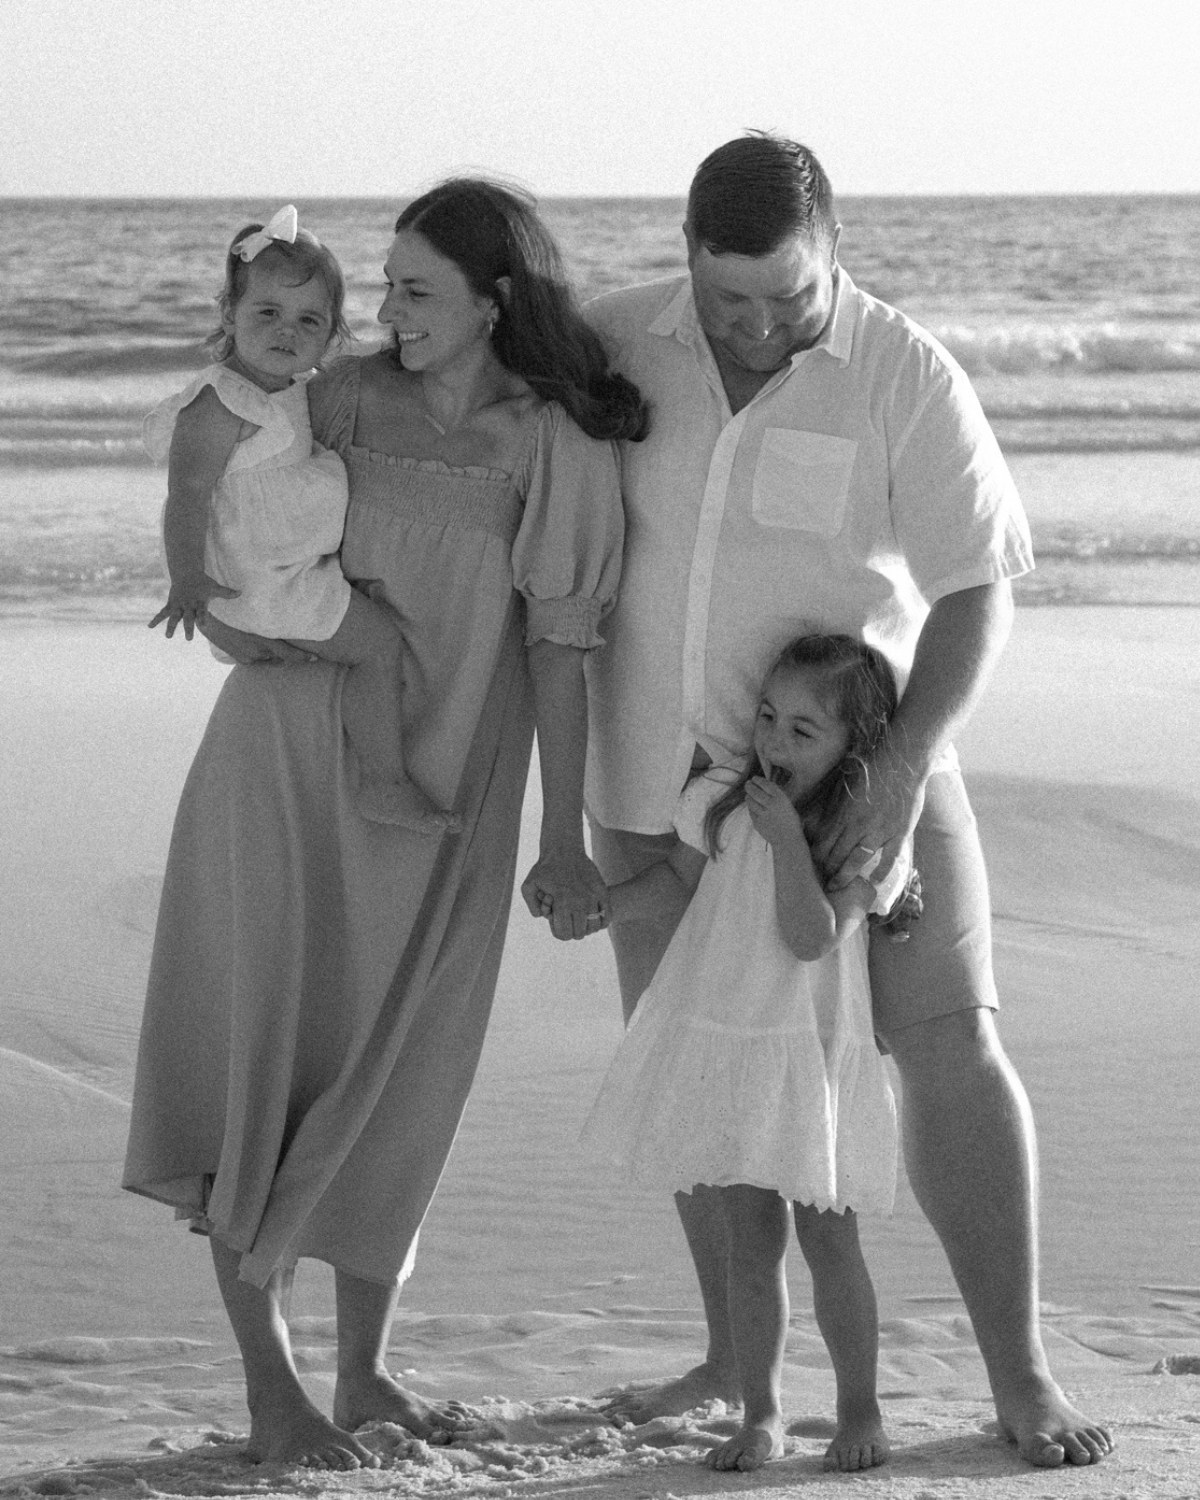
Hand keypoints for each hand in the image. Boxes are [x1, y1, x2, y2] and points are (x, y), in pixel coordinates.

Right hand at [149, 572, 238, 640]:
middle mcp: (188, 604)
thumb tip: (240, 592)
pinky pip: (162, 613)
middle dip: (188, 627)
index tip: (204, 625)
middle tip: (189, 638)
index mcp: (199, 601)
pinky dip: (156, 619)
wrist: (186, 573)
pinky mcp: (170, 604)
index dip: (203, 617)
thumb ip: (226, 592)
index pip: (202, 611)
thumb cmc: (203, 583)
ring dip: (171, 626)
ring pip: (173, 617)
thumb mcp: (214, 587)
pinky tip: (149, 627)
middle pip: (188, 617)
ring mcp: (178, 605)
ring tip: (168, 637)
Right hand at [197, 616, 318, 665]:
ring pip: (268, 657)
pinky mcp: (241, 659)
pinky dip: (259, 652)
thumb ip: (270, 619)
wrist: (206, 617)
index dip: (303, 657)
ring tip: (264, 636)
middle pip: (279, 657)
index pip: (288, 654)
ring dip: (270, 651)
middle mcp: (258, 652)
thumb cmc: (232, 608)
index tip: (315, 658)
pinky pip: (257, 658)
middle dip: (286, 652)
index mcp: (263, 639)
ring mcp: (248, 657)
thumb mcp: (253, 612)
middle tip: (292, 644)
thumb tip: (284, 619)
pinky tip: (252, 640)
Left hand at [520, 846, 608, 940]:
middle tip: (568, 919)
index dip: (559, 932)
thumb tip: (543, 918)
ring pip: (594, 927)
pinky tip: (594, 916)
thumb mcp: (528, 885)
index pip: (564, 934)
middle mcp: (579, 902)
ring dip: (587, 927)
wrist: (563, 849)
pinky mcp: (602, 891)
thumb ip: (532, 906)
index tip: (557, 922)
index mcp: (562, 903)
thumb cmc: (544, 868)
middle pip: (579, 934)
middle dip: (571, 930)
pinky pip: (607, 916)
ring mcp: (593, 897)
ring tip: (580, 918)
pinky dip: (601, 921)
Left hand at [744, 775, 804, 846]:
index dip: (758, 780)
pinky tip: (752, 806)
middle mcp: (771, 805)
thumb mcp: (788, 805)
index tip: (755, 778)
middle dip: (749, 786)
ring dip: (748, 796)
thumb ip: (777, 796)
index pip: (766, 785)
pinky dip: (750, 807)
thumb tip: (763, 786)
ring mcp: (763, 814)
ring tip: (748, 795)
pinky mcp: (757, 823)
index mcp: (781, 799)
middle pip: (755, 791)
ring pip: (750, 801)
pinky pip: (750, 811)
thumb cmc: (791, 821)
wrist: (788, 839)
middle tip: (748, 784)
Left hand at [816, 745, 925, 891]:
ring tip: (837, 887)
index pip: (824, 842)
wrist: (902, 763)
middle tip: (819, 883)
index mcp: (843, 814)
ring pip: (857, 860)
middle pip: (837, 855)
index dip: (815, 856)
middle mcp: (858, 826)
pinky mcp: (899, 833)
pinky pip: (889, 858)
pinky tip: (873, 881)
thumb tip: (820, 820)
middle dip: (826, 871)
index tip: (809, 865)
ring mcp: (879, 832)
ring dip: (845, 876)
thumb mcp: (846, 787)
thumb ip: (835, 806)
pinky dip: (881, 872)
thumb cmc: (872, 770)